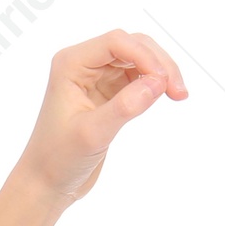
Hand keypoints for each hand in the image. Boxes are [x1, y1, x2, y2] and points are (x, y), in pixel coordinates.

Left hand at [12, 28, 188, 204]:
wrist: (46, 183)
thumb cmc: (57, 159)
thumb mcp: (91, 134)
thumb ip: (124, 107)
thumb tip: (158, 82)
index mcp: (70, 65)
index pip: (116, 42)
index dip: (145, 56)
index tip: (164, 82)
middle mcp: (82, 65)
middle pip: (132, 45)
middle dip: (159, 63)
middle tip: (178, 92)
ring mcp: (96, 78)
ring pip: (139, 59)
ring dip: (161, 72)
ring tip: (178, 95)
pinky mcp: (108, 93)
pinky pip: (138, 77)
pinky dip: (155, 84)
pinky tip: (165, 96)